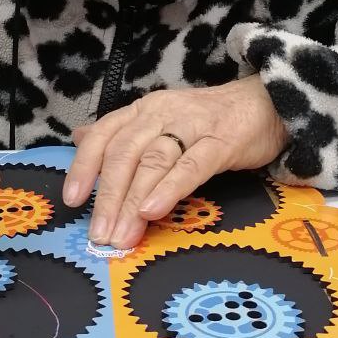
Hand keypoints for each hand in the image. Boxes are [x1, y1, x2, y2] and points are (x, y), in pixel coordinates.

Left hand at [62, 75, 288, 249]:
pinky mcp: (220, 142)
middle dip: (108, 197)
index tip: (72, 200)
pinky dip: (168, 189)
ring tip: (121, 235)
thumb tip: (79, 138)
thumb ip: (122, 132)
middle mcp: (161, 113)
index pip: (104, 135)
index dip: (84, 166)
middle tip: (99, 234)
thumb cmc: (209, 120)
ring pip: (152, 162)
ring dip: (132, 201)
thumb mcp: (160, 119)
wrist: (265, 103)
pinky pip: (190, 166)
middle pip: (125, 153)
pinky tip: (152, 211)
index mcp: (143, 110)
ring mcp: (191, 126)